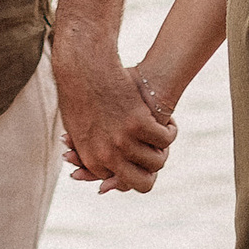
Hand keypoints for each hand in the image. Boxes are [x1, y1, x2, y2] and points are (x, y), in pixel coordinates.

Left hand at [53, 39, 174, 193]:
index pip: (123, 181)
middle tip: (156, 157)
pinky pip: (164, 138)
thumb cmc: (80, 92)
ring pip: (157, 162)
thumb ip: (92, 152)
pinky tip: (169, 122)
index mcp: (92, 159)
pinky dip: (170, 131)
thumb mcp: (79, 128)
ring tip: (164, 136)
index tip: (139, 157)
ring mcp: (123, 140)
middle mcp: (108, 156)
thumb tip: (103, 176)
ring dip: (163, 150)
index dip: (134, 168)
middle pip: (142, 182)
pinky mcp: (138, 122)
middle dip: (151, 173)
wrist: (82, 66)